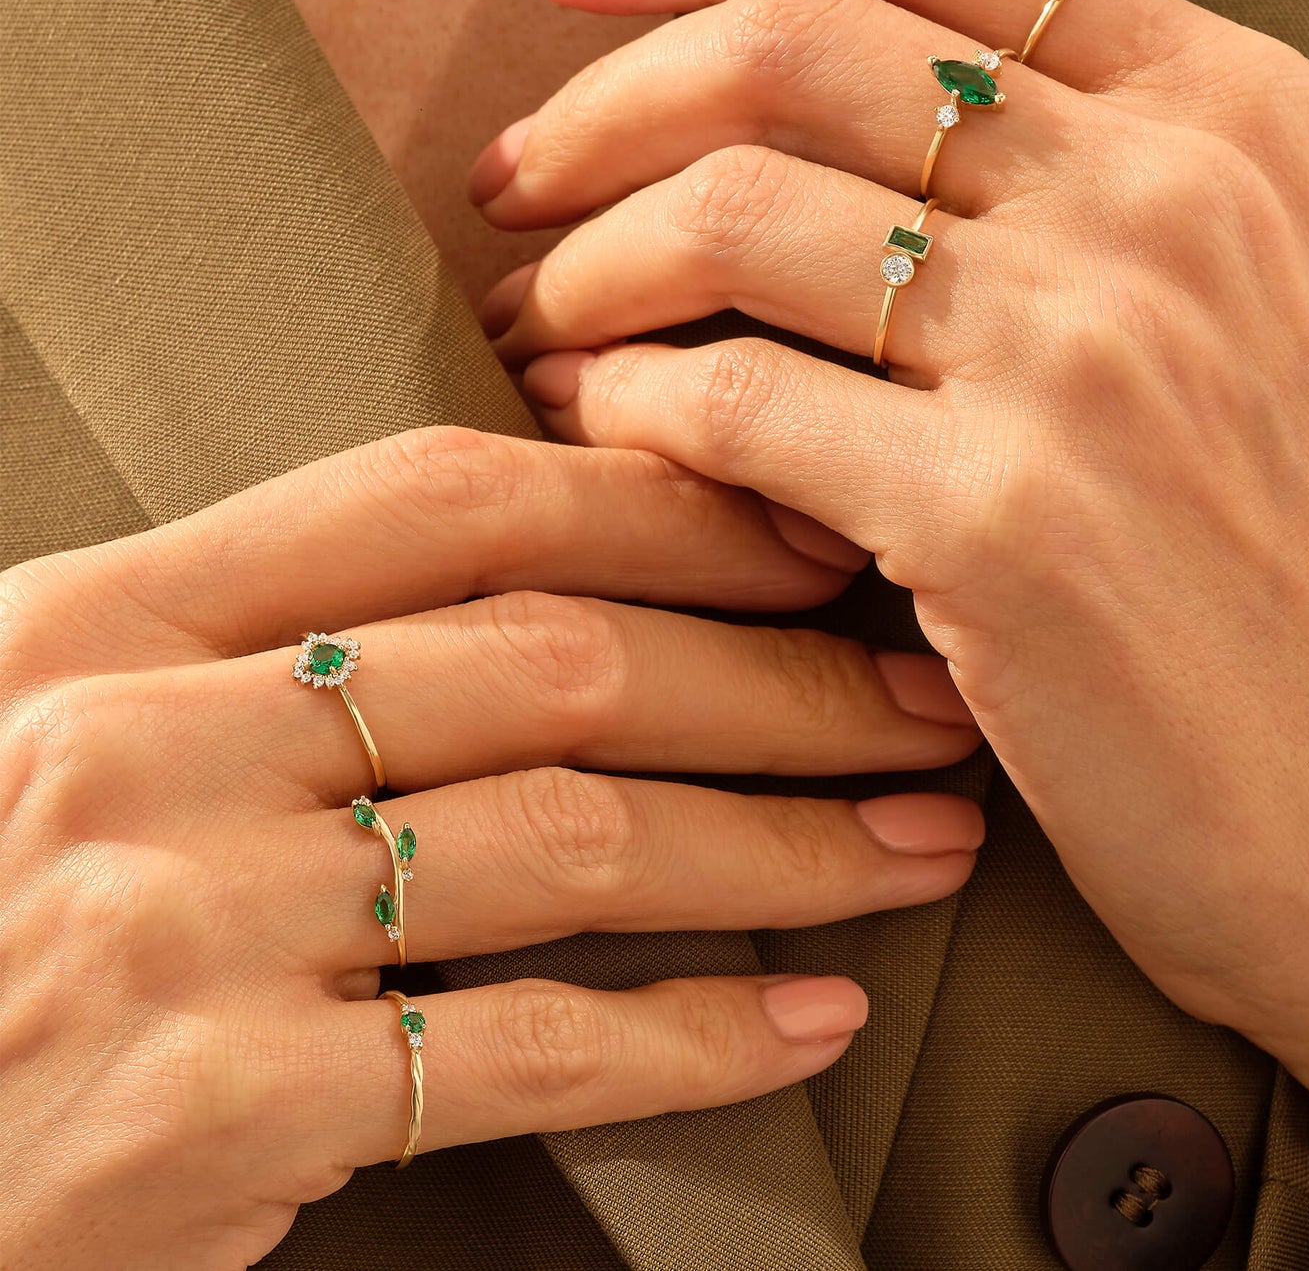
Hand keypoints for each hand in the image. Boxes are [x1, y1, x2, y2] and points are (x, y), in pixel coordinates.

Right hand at [0, 428, 985, 1269]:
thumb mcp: (61, 712)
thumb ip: (264, 645)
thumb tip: (532, 594)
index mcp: (111, 616)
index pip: (444, 504)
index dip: (658, 508)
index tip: (801, 539)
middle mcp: (150, 746)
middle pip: (553, 665)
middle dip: (777, 679)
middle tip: (916, 700)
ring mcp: (184, 926)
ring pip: (572, 846)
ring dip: (782, 845)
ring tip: (914, 844)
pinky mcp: (219, 1112)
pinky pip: (521, 1053)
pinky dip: (693, 1037)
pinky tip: (808, 1018)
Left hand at [471, 0, 1308, 1241]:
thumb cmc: (1292, 567)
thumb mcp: (1228, 315)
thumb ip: (1056, 192)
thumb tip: (783, 137)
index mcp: (1220, 112)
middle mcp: (1162, 197)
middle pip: (783, 50)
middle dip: (598, 108)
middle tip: (512, 184)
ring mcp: (1086, 353)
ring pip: (734, 217)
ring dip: (589, 269)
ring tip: (540, 326)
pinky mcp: (1005, 519)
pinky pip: (736, 408)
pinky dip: (637, 410)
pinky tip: (611, 434)